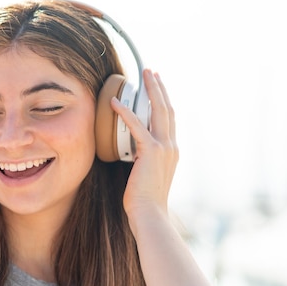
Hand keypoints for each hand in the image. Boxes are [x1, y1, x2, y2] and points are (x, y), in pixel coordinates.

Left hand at [111, 69, 177, 218]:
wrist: (150, 214)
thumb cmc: (144, 201)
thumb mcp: (146, 176)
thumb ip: (143, 162)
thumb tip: (132, 157)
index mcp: (172, 151)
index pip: (169, 120)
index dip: (164, 101)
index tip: (157, 87)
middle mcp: (172, 146)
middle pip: (167, 109)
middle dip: (159, 88)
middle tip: (151, 71)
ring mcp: (164, 148)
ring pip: (158, 111)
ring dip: (150, 90)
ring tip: (143, 75)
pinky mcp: (151, 152)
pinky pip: (137, 126)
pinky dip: (125, 112)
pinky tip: (114, 102)